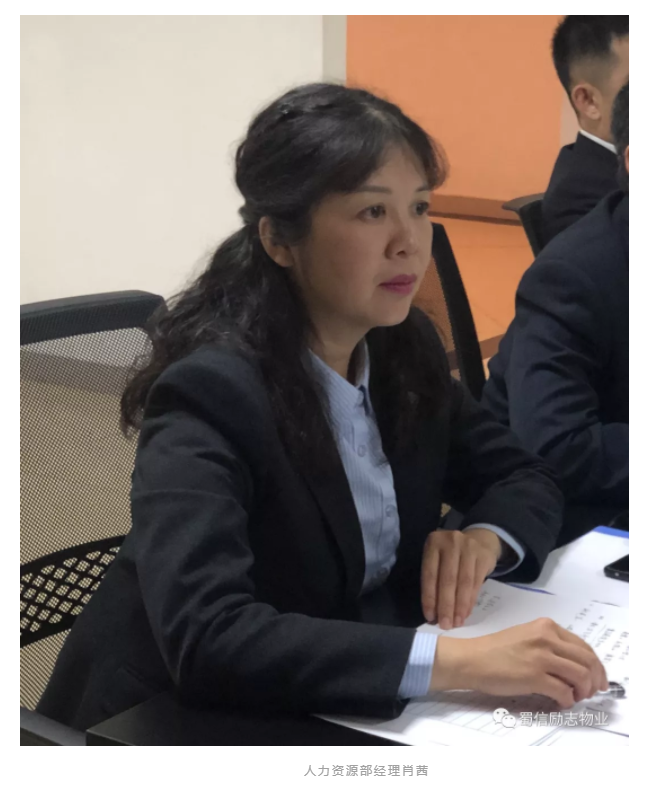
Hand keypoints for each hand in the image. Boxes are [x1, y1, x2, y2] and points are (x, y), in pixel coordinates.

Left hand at [421, 529, 501, 628]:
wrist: (480, 539)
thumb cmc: (452, 554)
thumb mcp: (438, 557)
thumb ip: (434, 578)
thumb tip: (433, 612)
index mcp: (434, 542)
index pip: (430, 574)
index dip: (429, 597)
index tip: (430, 617)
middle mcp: (451, 542)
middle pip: (447, 579)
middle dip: (445, 605)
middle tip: (445, 625)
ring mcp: (469, 547)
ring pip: (463, 582)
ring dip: (459, 606)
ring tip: (456, 622)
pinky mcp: (483, 556)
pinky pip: (476, 583)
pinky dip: (470, 600)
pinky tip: (466, 612)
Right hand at [430, 617, 608, 707]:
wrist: (472, 659)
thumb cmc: (495, 650)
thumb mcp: (526, 637)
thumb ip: (549, 644)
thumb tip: (573, 666)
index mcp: (546, 626)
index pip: (583, 646)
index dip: (595, 665)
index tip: (597, 678)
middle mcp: (547, 637)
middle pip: (587, 661)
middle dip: (595, 680)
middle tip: (591, 692)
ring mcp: (541, 656)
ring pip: (581, 676)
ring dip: (583, 691)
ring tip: (575, 697)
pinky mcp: (535, 676)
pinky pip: (564, 691)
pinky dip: (567, 700)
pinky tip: (561, 702)